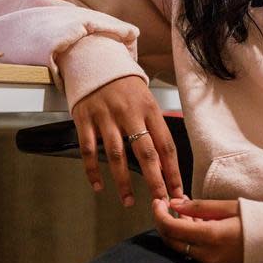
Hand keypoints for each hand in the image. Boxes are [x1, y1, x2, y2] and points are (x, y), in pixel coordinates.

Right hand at [69, 75, 183, 205]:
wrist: (95, 61)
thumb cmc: (125, 87)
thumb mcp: (145, 102)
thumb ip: (154, 130)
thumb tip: (164, 165)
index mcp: (149, 109)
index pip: (165, 144)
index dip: (172, 171)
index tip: (177, 192)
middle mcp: (129, 112)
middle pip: (145, 151)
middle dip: (154, 180)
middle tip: (160, 202)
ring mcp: (105, 116)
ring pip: (116, 154)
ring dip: (123, 181)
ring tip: (129, 202)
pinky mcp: (84, 118)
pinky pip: (88, 149)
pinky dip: (93, 170)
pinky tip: (98, 186)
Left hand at [153, 198, 242, 262]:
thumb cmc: (260, 220)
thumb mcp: (231, 207)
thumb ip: (201, 206)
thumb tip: (175, 203)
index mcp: (212, 236)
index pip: (172, 228)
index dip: (159, 214)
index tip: (157, 201)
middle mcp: (209, 255)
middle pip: (172, 242)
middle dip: (163, 223)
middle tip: (164, 205)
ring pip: (182, 248)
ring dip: (176, 230)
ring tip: (185, 211)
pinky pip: (195, 254)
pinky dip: (189, 239)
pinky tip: (196, 223)